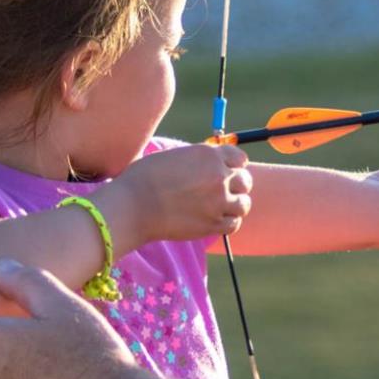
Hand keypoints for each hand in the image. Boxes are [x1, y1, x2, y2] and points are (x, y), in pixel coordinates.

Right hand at [116, 142, 252, 242]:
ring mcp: (218, 201)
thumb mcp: (173, 156)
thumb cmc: (143, 178)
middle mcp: (218, 175)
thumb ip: (196, 160)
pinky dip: (228, 223)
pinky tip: (216, 220)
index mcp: (208, 154)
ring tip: (222, 207)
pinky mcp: (212, 224)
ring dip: (235, 205)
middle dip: (237, 185)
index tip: (229, 171)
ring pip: (244, 204)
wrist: (133, 206)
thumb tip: (207, 164)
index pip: (239, 158)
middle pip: (245, 180)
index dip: (235, 165)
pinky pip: (234, 224)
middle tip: (225, 191)